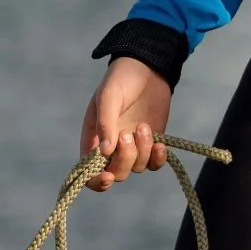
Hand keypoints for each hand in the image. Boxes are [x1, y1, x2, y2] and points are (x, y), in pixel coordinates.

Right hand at [80, 57, 171, 192]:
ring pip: (137, 168)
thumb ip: (105, 123)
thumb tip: (105, 153)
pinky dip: (158, 158)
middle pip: (117, 173)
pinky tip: (161, 144)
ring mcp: (133, 146)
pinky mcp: (152, 142)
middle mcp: (111, 148)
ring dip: (143, 151)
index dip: (97, 181)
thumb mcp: (109, 97)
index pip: (89, 173)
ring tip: (144, 126)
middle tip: (130, 132)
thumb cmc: (121, 80)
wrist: (148, 68)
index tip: (109, 176)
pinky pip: (154, 163)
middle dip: (126, 158)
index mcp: (93, 140)